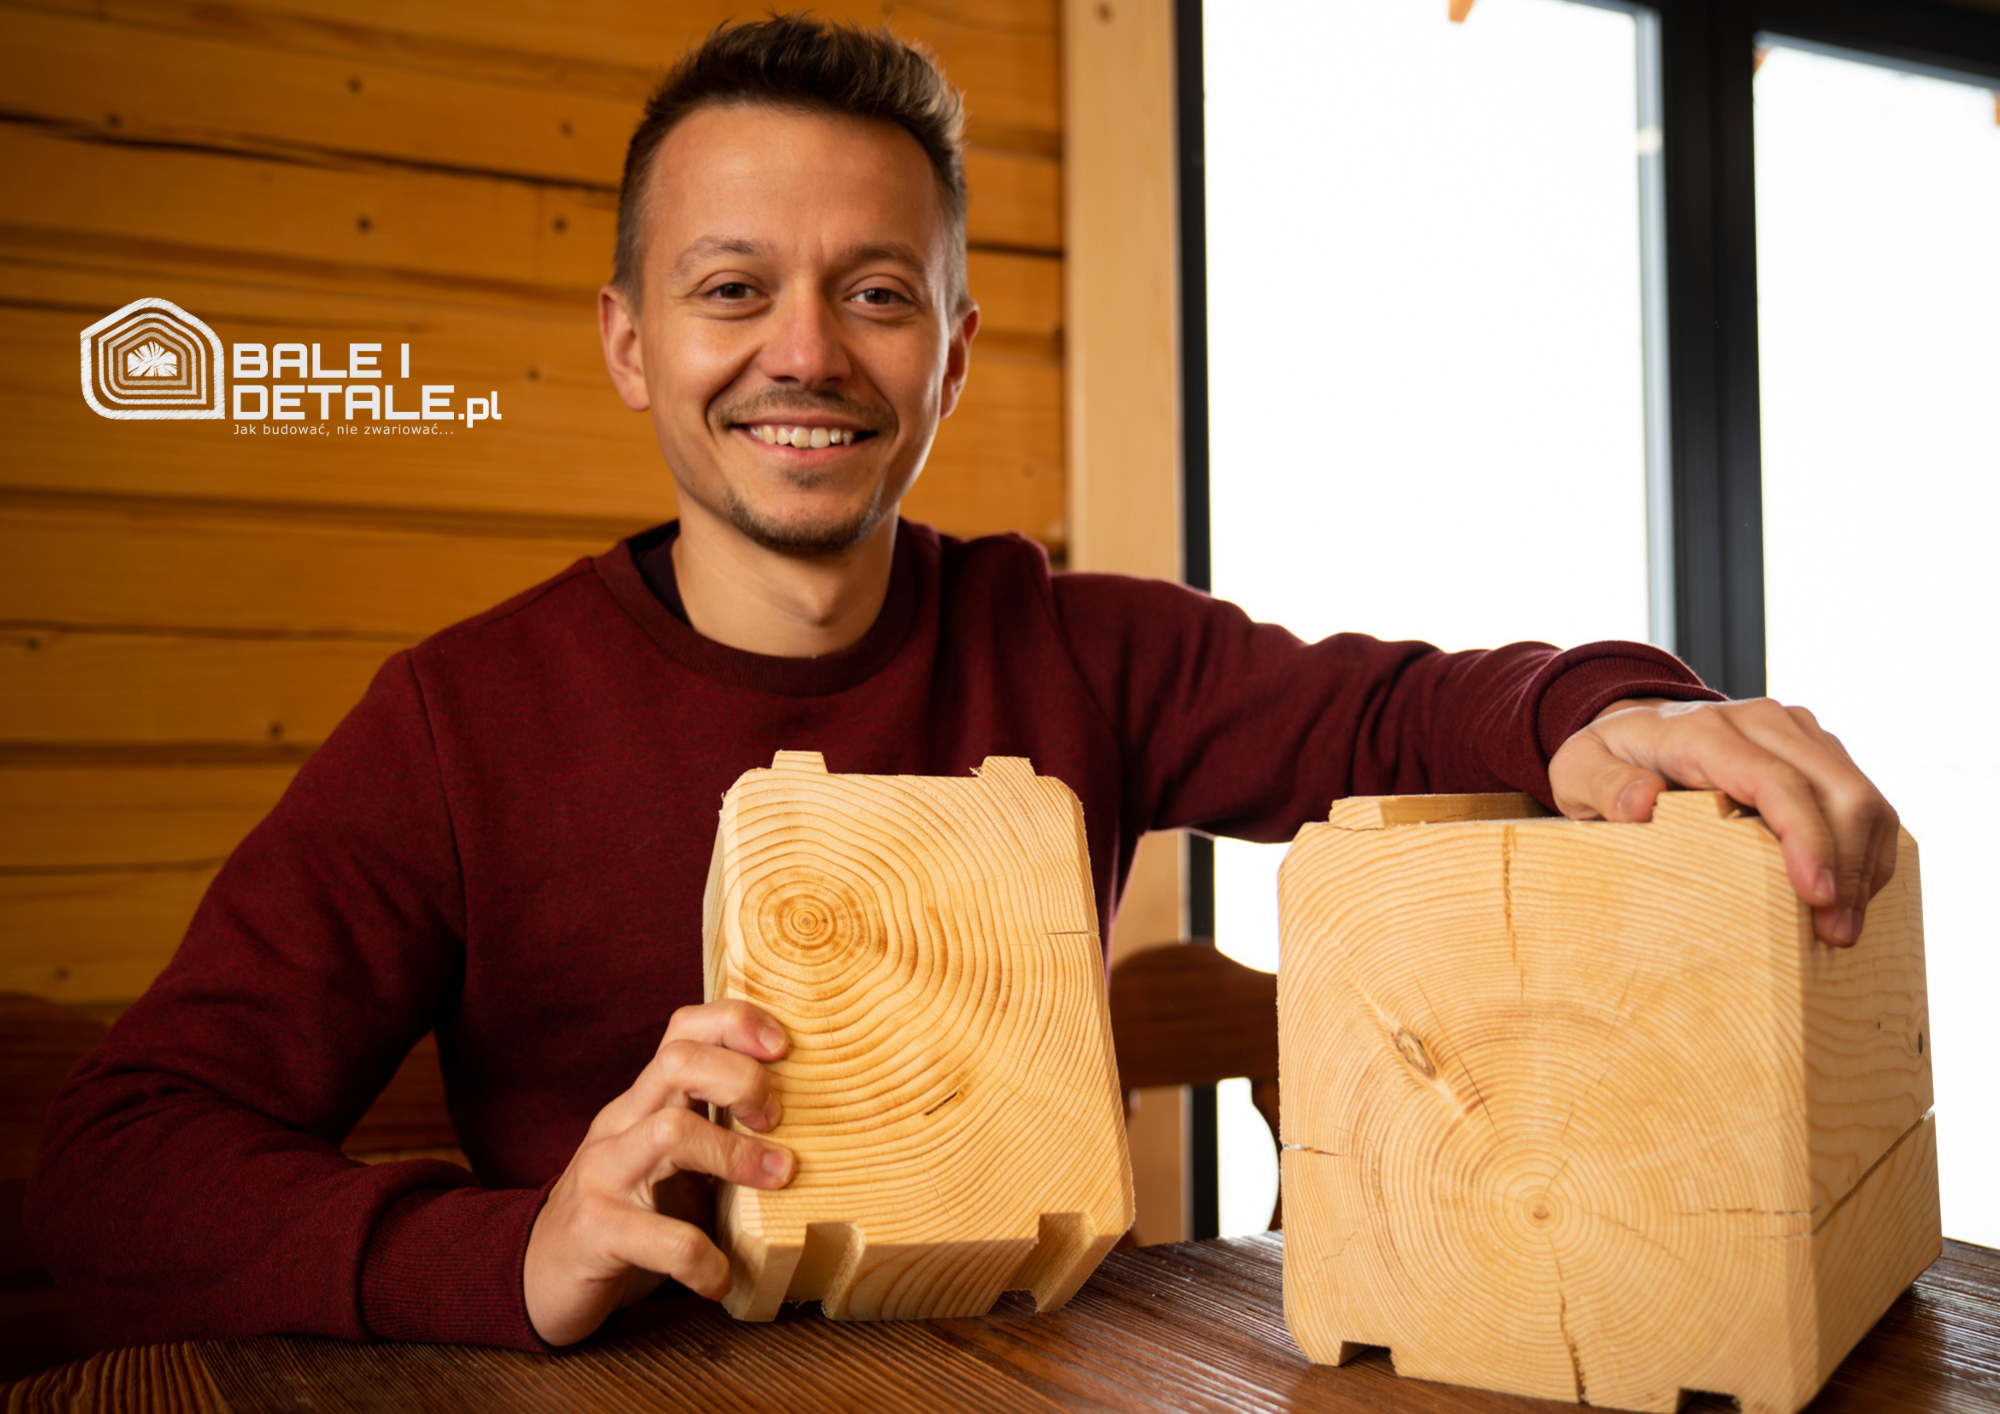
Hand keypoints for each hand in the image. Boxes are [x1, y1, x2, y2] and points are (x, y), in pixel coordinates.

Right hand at [523, 1001, 794, 1345]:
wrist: (539, 1278)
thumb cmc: (625, 1218)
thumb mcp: (671, 1166)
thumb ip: (718, 1137)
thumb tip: (808, 1124)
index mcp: (643, 1103)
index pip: (682, 1031)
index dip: (736, 1023)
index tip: (784, 1048)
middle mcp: (619, 1126)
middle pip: (676, 1063)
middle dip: (740, 1079)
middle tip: (775, 1120)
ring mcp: (602, 1176)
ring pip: (669, 1131)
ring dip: (734, 1154)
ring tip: (776, 1180)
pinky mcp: (596, 1233)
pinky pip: (659, 1237)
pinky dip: (703, 1258)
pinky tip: (721, 1277)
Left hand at [1548, 698, 1897, 948]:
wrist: (1632, 725)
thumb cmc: (1605, 759)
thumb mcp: (1578, 771)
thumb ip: (1603, 785)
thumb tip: (1644, 803)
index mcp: (1704, 731)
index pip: (1775, 781)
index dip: (1806, 838)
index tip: (1817, 895)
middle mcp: (1761, 721)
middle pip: (1837, 789)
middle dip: (1849, 864)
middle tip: (1837, 935)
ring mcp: (1796, 732)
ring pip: (1862, 794)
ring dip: (1865, 863)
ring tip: (1844, 927)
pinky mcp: (1817, 748)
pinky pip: (1862, 798)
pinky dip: (1866, 848)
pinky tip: (1849, 895)